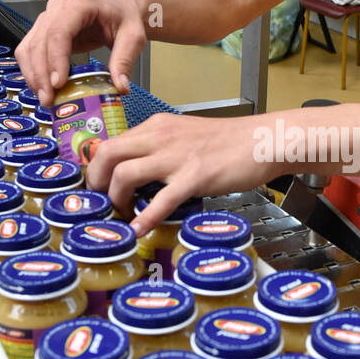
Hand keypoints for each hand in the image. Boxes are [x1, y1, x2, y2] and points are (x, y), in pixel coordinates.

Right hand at [15, 0, 150, 107]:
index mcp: (79, 4)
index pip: (59, 32)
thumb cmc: (125, 17)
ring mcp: (48, 18)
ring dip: (33, 75)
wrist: (121, 8)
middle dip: (41, 74)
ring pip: (29, 47)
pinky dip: (32, 71)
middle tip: (48, 99)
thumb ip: (125, 61)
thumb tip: (120, 88)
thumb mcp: (133, 37)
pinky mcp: (44, 31)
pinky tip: (42, 88)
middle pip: (40, 42)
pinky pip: (29, 51)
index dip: (55, 59)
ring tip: (44, 98)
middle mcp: (58, 8)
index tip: (58, 84)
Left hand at [85, 111, 283, 232]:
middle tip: (101, 203)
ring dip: (116, 199)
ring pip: (125, 174)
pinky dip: (146, 218)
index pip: (111, 142)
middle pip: (107, 154)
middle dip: (95, 182)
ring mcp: (176, 157)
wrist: (263, 141)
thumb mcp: (185, 136)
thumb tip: (140, 174)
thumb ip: (161, 149)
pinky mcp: (195, 177)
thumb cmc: (229, 143)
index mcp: (156, 127)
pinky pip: (162, 200)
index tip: (98, 188)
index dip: (97, 168)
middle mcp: (160, 137)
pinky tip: (140, 231)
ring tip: (123, 216)